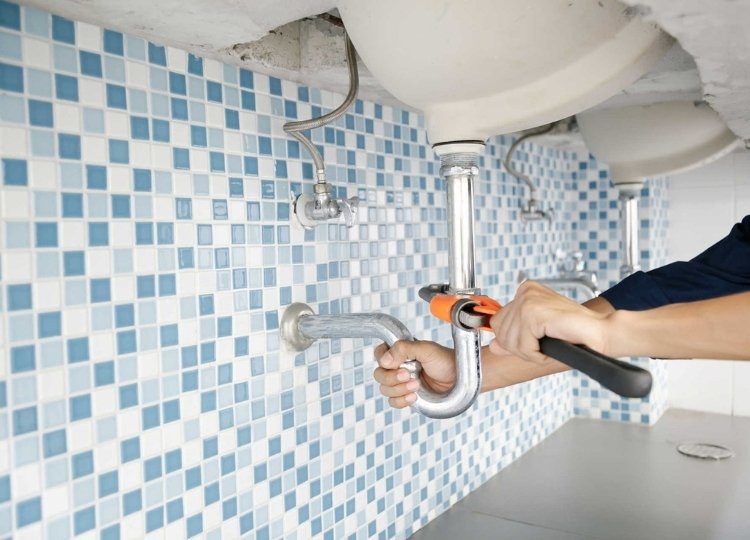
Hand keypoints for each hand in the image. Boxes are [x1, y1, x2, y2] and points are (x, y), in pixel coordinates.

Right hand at [373, 340, 454, 408]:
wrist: (460, 379)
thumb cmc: (445, 360)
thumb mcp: (426, 350)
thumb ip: (404, 349)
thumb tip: (384, 360)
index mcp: (400, 352)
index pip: (379, 354)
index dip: (382, 360)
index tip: (393, 363)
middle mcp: (398, 367)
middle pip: (379, 374)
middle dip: (391, 378)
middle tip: (408, 375)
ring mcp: (401, 383)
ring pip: (385, 389)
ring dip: (398, 389)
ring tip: (416, 385)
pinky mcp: (407, 396)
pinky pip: (393, 402)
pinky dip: (401, 401)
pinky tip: (414, 397)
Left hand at [489, 280, 608, 363]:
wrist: (601, 333)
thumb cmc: (574, 334)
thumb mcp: (536, 336)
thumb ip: (513, 339)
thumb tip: (493, 346)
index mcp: (525, 291)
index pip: (498, 322)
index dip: (513, 341)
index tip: (534, 341)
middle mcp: (525, 291)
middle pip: (500, 332)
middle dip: (520, 347)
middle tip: (543, 346)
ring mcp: (528, 301)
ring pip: (510, 342)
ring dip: (531, 352)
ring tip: (551, 344)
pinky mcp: (534, 313)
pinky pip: (523, 346)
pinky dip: (537, 354)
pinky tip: (552, 346)